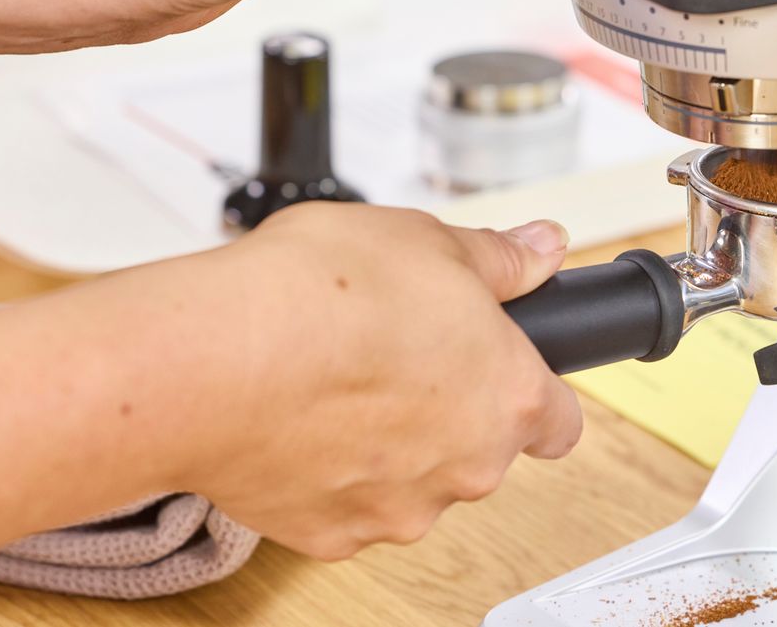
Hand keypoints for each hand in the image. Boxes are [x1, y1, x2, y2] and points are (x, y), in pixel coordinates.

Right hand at [189, 206, 581, 558]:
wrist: (216, 362)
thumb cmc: (322, 296)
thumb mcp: (429, 239)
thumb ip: (499, 258)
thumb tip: (543, 250)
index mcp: (509, 396)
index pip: (560, 422)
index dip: (535, 394)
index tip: (504, 374)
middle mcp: (469, 466)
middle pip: (481, 449)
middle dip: (449, 410)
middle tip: (396, 354)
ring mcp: (401, 509)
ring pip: (414, 480)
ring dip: (390, 444)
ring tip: (338, 382)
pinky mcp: (332, 535)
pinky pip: (346, 504)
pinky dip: (329, 472)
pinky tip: (300, 421)